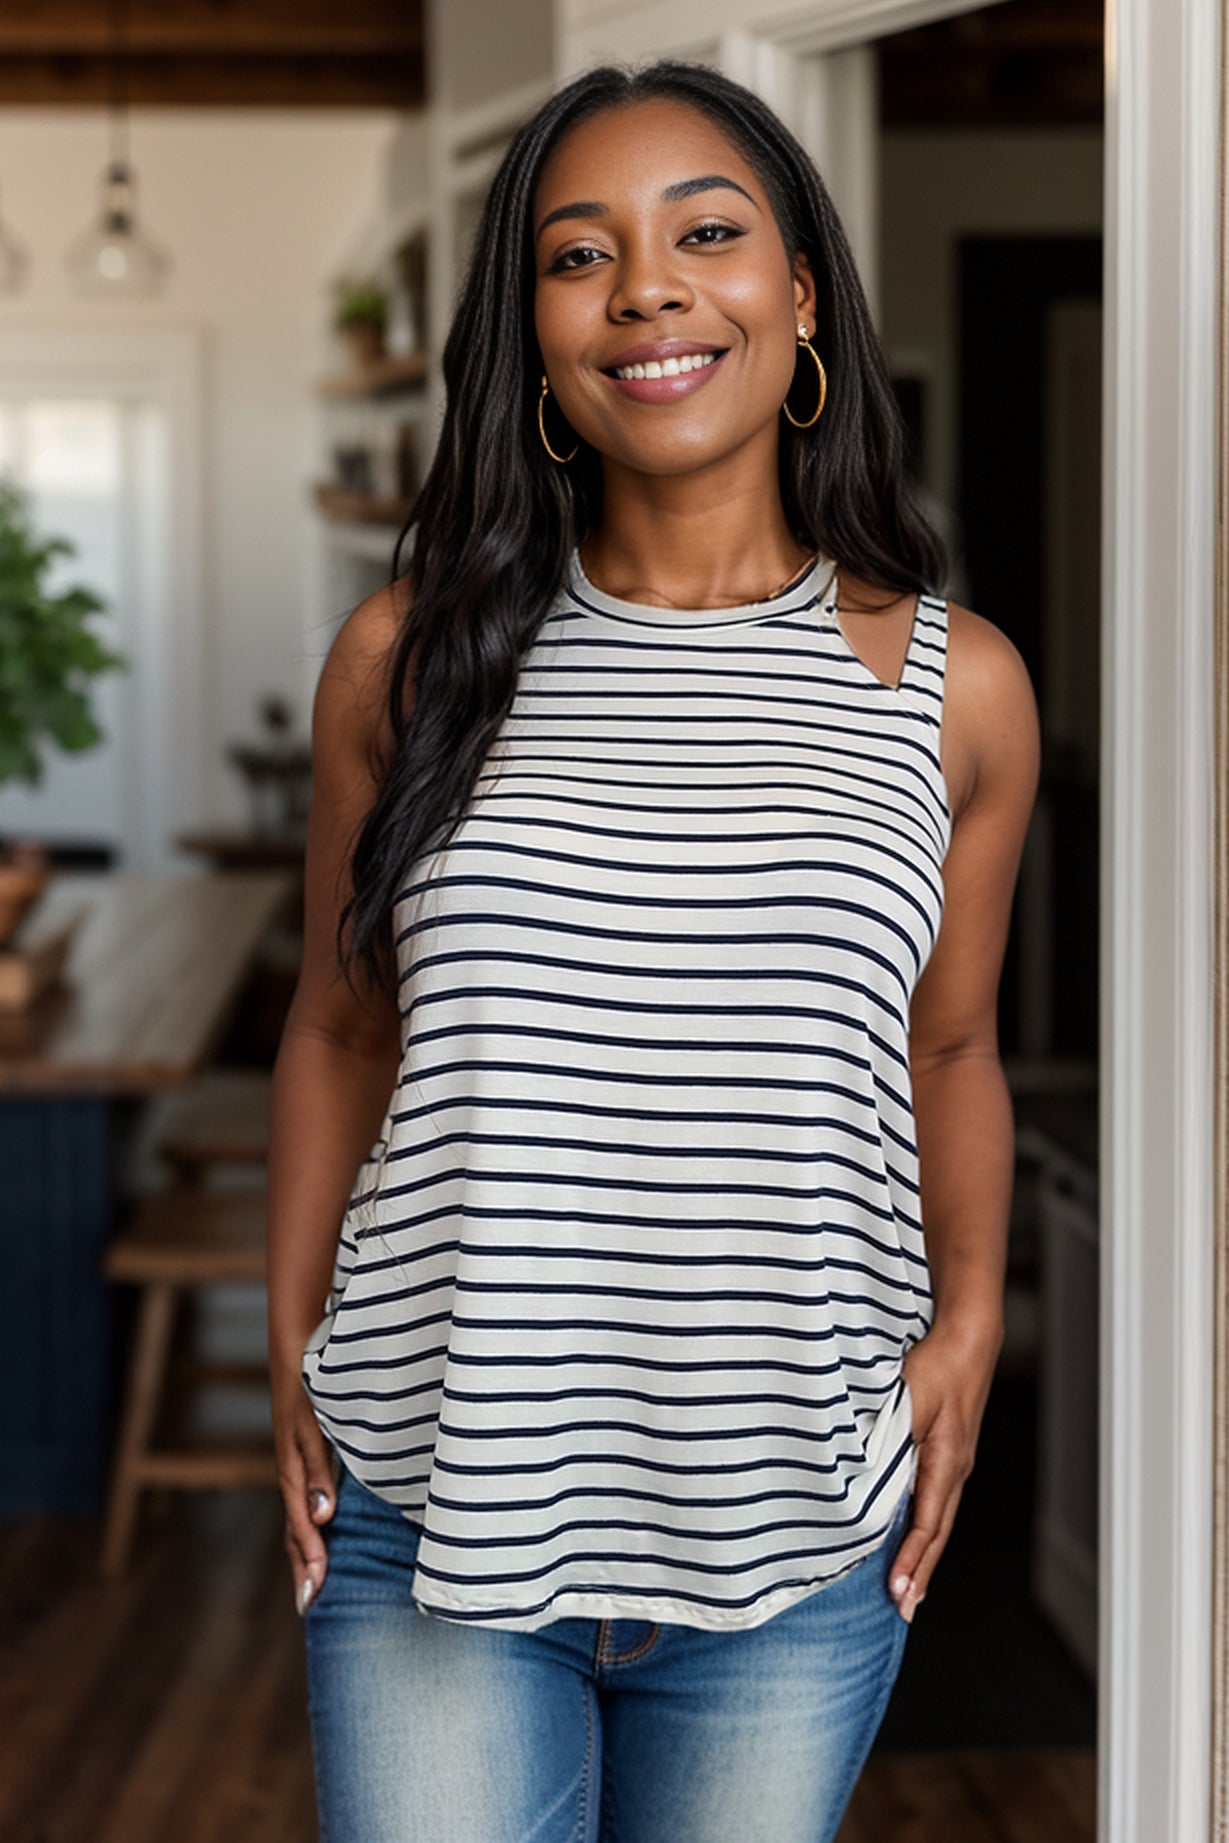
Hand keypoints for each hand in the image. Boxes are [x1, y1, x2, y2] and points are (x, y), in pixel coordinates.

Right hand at [272, 1358, 337, 1615]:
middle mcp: (294, 1470)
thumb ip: (317, 1468)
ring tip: (313, 1584)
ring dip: (306, 1550)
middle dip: (303, 1567)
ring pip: (301, 1516)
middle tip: (309, 1608)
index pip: (301, 1526)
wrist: (296, 1340)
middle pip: (296, 1529)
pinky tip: (323, 1532)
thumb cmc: (307, 1381)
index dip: (309, 1561)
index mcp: (294, 1469)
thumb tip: (322, 1518)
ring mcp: (298, 1461)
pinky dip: (312, 1523)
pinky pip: (307, 1496)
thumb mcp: (312, 1424)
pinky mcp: (306, 1450)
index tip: (314, 1597)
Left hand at [888, 1319, 1000, 1622]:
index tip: (897, 1595)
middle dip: (919, 1575)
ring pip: (937, 1519)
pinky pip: (936, 1500)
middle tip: (904, 1612)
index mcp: (946, 1464)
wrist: (969, 1340)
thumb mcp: (908, 1402)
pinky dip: (924, 1528)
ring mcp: (956, 1463)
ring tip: (909, 1590)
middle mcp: (955, 1471)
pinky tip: (914, 1537)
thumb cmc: (937, 1366)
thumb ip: (891, 1438)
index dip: (910, 1563)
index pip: (926, 1526)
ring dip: (923, 1556)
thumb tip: (868, 1474)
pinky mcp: (950, 1452)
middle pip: (936, 1534)